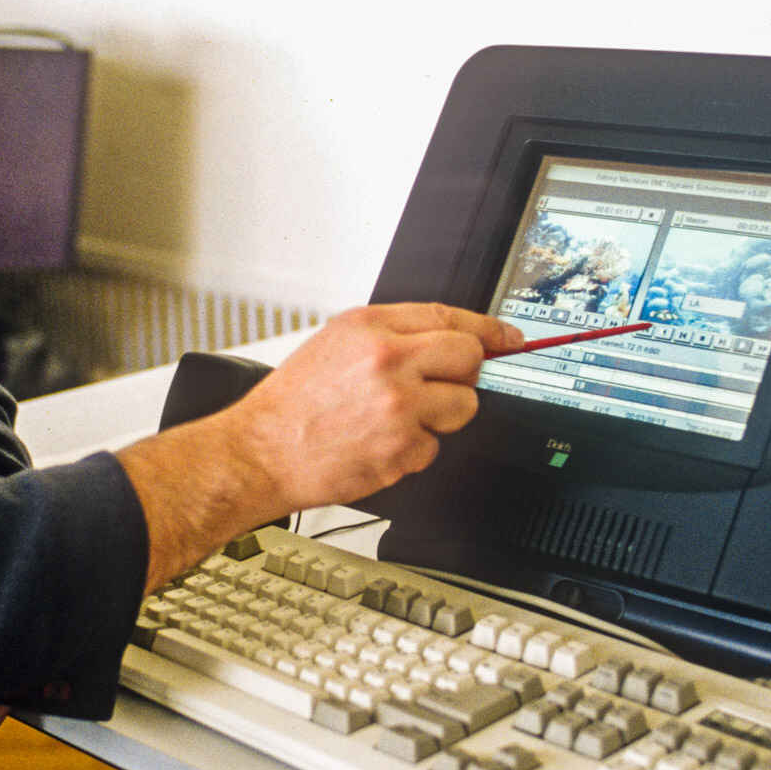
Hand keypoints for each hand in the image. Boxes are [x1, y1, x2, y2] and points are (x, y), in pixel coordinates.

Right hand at [117, 302, 519, 588]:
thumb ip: (391, 335)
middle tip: (442, 385)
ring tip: (399, 419)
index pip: (449, 318)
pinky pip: (436, 447)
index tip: (509, 338)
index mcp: (371, 328)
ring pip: (463, 406)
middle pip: (469, 359)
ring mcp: (398, 407)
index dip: (488, 329)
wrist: (261, 451)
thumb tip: (448, 339)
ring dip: (441, 416)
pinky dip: (415, 451)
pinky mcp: (401, 449)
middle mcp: (388, 362)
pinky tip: (380, 444)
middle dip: (466, 373)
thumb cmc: (293, 401)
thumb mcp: (335, 343)